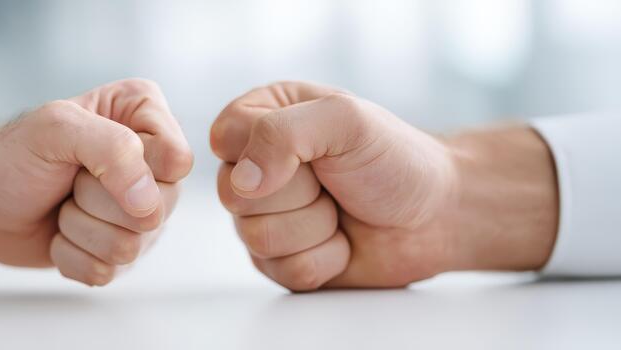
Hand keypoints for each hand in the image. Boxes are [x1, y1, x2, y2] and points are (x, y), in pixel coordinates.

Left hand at [0, 78, 192, 285]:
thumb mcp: (56, 128)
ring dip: (80, 229)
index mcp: (144, 115)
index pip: (177, 161)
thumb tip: (151, 205)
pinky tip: (60, 233)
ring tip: (63, 206)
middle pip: (158, 209)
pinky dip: (72, 256)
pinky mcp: (122, 251)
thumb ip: (113, 149)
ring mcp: (141, 211)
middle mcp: (152, 164)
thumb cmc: (13, 156)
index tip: (86, 160)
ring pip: (134, 246)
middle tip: (70, 182)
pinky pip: (111, 271)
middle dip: (96, 202)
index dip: (133, 171)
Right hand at [211, 81, 557, 290]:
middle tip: (333, 182)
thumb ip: (281, 134)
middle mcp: (254, 167)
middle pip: (235, 196)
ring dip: (315, 228)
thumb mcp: (344, 119)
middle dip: (300, 194)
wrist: (437, 213)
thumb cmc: (395, 158)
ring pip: (256, 238)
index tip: (312, 150)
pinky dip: (323, 259)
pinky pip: (280, 272)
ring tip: (340, 211)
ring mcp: (263, 216)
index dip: (267, 152)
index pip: (224, 138)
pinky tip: (341, 242)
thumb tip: (241, 183)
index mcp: (261, 119)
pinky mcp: (278, 260)